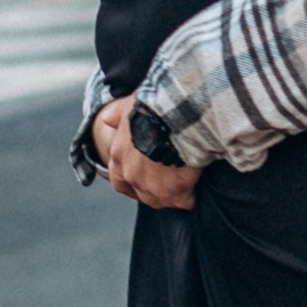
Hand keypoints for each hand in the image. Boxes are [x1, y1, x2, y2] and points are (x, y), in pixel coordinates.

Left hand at [95, 94, 200, 209]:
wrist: (176, 115)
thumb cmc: (154, 106)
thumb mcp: (130, 105)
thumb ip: (118, 113)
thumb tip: (107, 118)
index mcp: (118, 154)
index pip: (119, 178)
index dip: (130, 180)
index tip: (141, 178)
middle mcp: (131, 175)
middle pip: (140, 191)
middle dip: (153, 187)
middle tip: (168, 180)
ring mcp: (151, 188)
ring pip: (160, 199)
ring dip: (170, 193)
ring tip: (185, 182)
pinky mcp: (174, 194)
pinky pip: (185, 201)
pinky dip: (191, 195)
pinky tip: (199, 184)